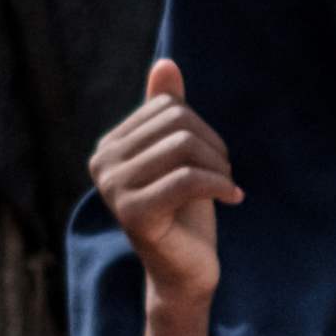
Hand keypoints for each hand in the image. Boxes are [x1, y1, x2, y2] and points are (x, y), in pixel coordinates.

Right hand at [88, 62, 238, 306]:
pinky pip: (187, 179)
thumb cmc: (184, 212)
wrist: (185, 272)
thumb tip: (165, 63)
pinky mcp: (133, 213)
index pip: (167, 106)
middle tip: (225, 175)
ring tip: (227, 186)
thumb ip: (167, 112)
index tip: (214, 160)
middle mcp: (102, 163)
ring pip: (183, 147)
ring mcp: (113, 188)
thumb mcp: (179, 156)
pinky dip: (221, 184)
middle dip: (213, 146)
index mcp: (110, 146)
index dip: (202, 128)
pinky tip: (234, 198)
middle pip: (176, 123)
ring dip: (219, 166)